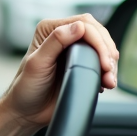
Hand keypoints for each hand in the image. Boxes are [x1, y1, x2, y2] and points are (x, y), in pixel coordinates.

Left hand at [0, 14, 118, 135]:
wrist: (27, 112)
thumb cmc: (26, 88)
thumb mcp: (37, 63)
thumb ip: (56, 42)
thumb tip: (79, 26)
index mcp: (49, 30)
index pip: (83, 24)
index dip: (98, 40)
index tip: (104, 61)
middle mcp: (62, 36)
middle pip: (97, 33)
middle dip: (107, 51)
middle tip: (108, 70)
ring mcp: (73, 50)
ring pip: (102, 47)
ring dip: (110, 62)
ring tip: (109, 80)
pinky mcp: (80, 64)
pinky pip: (100, 61)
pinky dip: (107, 71)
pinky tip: (106, 82)